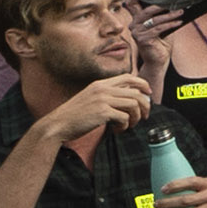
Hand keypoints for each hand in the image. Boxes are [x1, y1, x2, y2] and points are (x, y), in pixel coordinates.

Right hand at [40, 67, 157, 144]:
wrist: (58, 124)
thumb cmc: (74, 116)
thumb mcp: (90, 98)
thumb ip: (106, 95)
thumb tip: (128, 99)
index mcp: (100, 84)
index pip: (128, 77)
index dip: (142, 84)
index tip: (148, 95)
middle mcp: (102, 89)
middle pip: (136, 92)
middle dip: (144, 106)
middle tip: (143, 117)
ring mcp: (102, 99)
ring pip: (134, 104)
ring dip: (135, 118)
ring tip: (128, 125)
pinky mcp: (102, 112)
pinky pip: (124, 118)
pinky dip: (124, 126)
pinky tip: (116, 130)